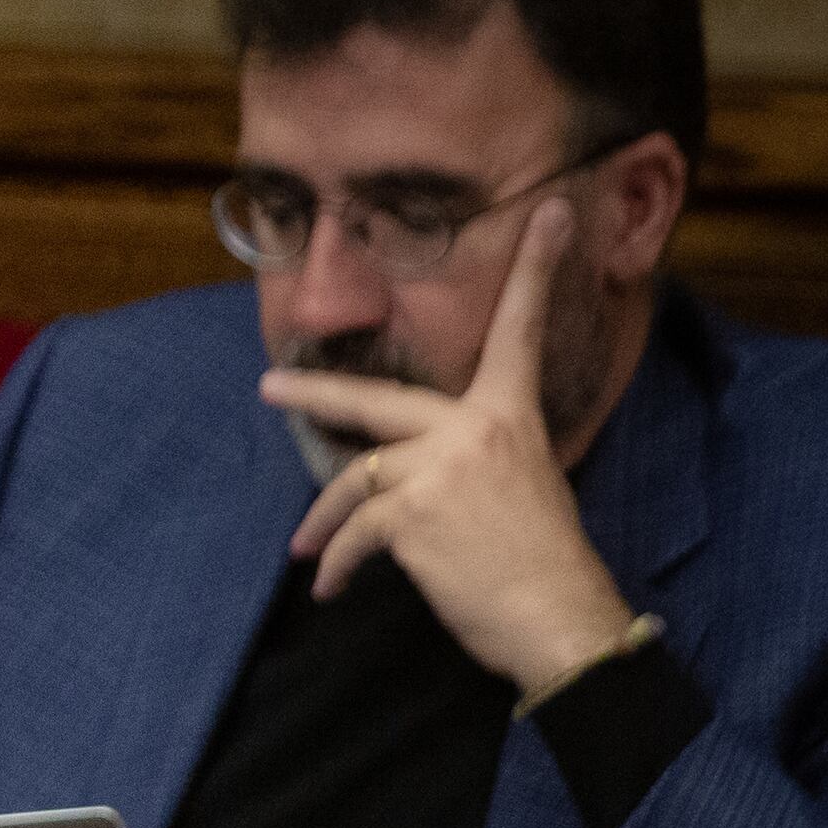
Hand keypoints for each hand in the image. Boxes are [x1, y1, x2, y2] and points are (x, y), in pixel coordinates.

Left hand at [264, 199, 639, 698]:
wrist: (557, 614)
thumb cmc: (542, 561)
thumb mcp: (524, 485)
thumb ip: (474, 458)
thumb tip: (416, 471)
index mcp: (511, 415)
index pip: (521, 329)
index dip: (537, 269)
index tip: (552, 212)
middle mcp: (478, 428)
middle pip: (377, 399)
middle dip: (315, 393)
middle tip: (269, 386)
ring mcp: (444, 467)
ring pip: (355, 478)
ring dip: (325, 521)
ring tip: (307, 550)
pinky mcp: (414, 513)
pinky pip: (354, 532)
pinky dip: (339, 562)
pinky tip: (333, 588)